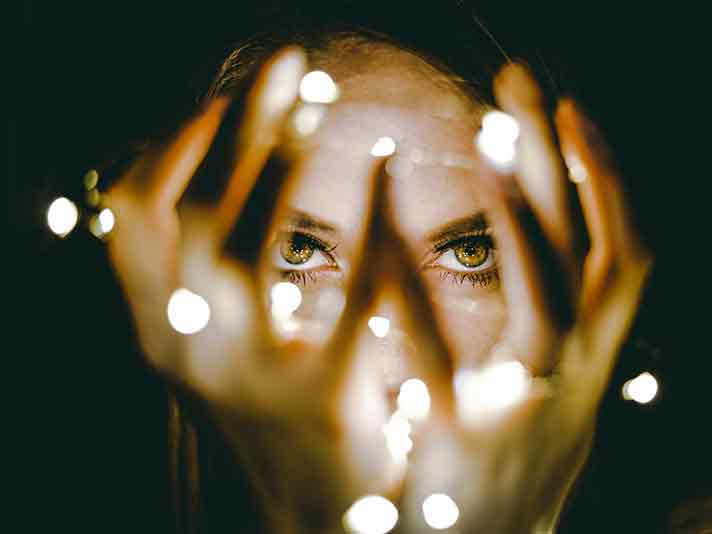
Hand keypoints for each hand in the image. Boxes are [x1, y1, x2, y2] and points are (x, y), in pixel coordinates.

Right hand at [104, 47, 454, 529]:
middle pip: (187, 211)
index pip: (128, 214)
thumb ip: (203, 275)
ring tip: (320, 110)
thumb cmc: (274, 409)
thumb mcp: (219, 345)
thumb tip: (225, 168)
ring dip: (278, 160)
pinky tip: (389, 174)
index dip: (171, 146)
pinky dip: (367, 220)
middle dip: (234, 126)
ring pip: (237, 240)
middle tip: (287, 65)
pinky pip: (345, 287)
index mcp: (158, 327)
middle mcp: (183, 345)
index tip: (220, 100)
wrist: (316, 510)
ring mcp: (243, 371)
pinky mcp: (318, 391)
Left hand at [396, 65, 652, 532]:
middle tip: (520, 79)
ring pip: (553, 294)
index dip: (608, 175)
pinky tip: (382, 235)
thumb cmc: (517, 454)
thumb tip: (537, 232)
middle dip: (565, 157)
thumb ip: (557, 317)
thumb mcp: (557, 384)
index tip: (570, 108)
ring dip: (530, 212)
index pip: (626, 249)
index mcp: (598, 351)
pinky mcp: (463, 438)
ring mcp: (531, 404)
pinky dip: (412, 287)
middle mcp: (581, 370)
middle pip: (595, 247)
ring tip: (493, 138)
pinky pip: (439, 352)